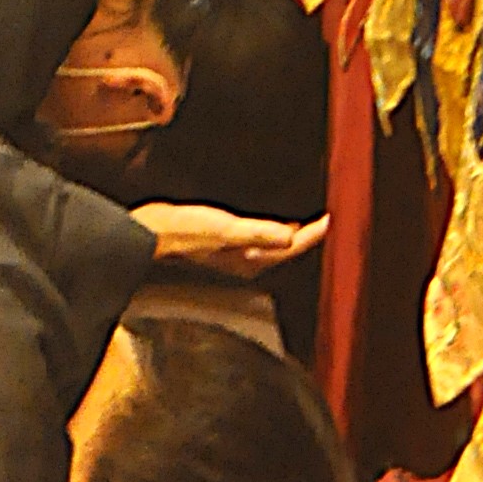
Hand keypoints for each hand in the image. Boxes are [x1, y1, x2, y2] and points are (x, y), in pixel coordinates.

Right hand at [135, 203, 327, 282]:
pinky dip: (271, 230)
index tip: (331, 219)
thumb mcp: (224, 230)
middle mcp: (246, 263)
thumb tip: (290, 236)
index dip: (314, 233)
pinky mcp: (224, 245)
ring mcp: (235, 256)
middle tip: (326, 220)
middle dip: (307, 236)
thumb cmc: (182, 232)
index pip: (293, 247)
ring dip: (291, 234)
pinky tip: (271, 222)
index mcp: (250, 261)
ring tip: (306, 222)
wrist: (151, 233)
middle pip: (287, 251)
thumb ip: (258, 233)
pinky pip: (258, 239)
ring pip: (274, 246)